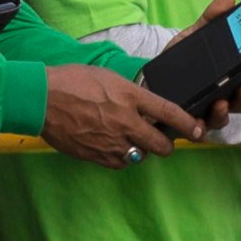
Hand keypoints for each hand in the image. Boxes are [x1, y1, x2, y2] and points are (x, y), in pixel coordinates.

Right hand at [36, 63, 199, 166]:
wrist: (42, 98)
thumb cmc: (72, 81)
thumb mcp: (108, 77)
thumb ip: (130, 95)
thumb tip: (144, 108)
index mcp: (130, 97)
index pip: (169, 113)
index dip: (189, 124)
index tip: (199, 131)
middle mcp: (126, 122)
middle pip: (162, 145)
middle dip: (165, 145)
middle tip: (160, 140)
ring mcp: (112, 142)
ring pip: (141, 156)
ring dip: (140, 150)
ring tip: (128, 139)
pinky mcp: (98, 156)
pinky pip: (120, 163)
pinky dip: (120, 157)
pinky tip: (110, 145)